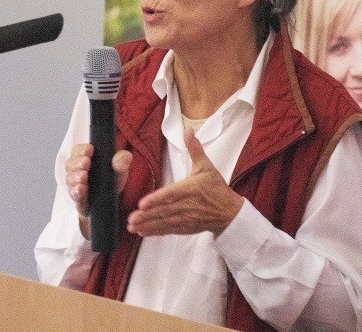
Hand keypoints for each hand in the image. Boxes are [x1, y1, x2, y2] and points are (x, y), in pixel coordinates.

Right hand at [65, 144, 132, 236]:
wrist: (110, 201)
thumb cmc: (111, 180)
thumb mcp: (119, 169)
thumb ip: (122, 161)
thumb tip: (124, 156)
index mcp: (85, 157)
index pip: (78, 150)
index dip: (82, 149)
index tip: (89, 149)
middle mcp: (77, 169)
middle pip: (71, 163)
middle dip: (78, 163)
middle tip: (86, 162)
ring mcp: (75, 184)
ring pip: (70, 178)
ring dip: (76, 176)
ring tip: (83, 176)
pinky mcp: (77, 197)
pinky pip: (73, 193)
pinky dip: (76, 190)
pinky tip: (81, 188)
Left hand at [126, 127, 242, 236]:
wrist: (230, 213)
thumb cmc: (216, 188)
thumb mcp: (206, 166)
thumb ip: (195, 149)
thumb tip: (188, 129)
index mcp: (191, 189)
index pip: (172, 194)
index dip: (157, 199)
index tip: (143, 204)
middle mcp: (187, 205)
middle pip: (165, 211)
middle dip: (147, 216)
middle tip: (132, 219)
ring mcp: (186, 218)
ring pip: (165, 222)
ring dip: (148, 225)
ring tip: (133, 227)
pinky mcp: (185, 228)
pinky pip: (169, 230)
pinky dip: (156, 232)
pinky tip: (143, 232)